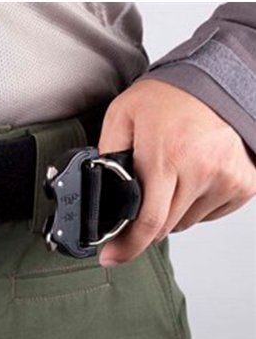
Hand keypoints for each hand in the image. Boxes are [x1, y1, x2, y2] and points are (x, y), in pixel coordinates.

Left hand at [97, 78, 255, 266]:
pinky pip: (209, 214)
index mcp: (167, 156)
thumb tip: (96, 192)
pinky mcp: (244, 184)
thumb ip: (107, 156)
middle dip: (144, 222)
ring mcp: (227, 179)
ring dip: (170, 212)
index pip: (148, 221)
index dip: (127, 246)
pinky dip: (194, 204)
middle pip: (165, 227)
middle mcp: (201, 170)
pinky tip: (190, 176)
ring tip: (169, 175)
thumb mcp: (121, 117)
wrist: (215, 80)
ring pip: (185, 222)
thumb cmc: (167, 97)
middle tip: (138, 198)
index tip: (111, 257)